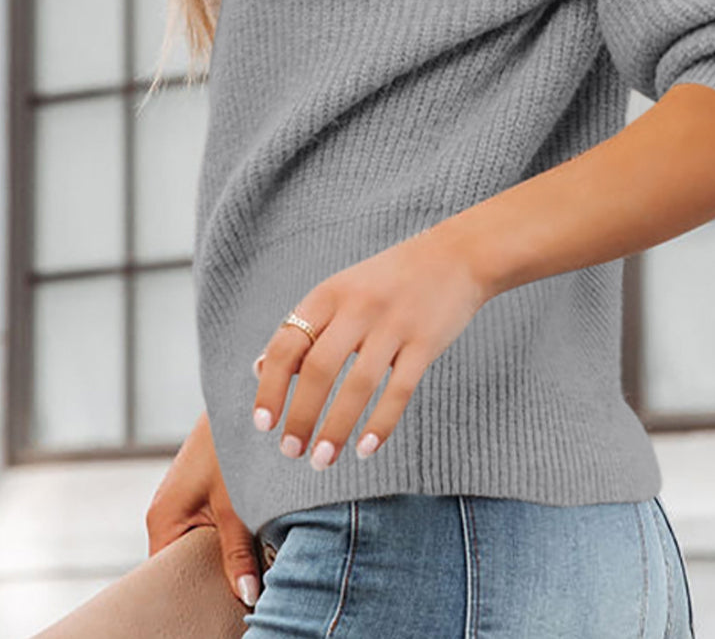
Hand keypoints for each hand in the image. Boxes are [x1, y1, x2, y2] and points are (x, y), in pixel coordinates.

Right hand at [145, 410, 261, 609]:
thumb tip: (246, 597)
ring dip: (223, 558)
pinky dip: (228, 538)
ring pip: (199, 545)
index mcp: (162, 518)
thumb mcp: (237, 504)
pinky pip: (209, 527)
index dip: (190, 597)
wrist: (240, 393)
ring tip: (248, 577)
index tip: (216, 612)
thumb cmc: (232, 442)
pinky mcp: (200, 491)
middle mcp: (166, 512)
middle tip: (240, 599)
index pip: (164, 577)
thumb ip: (237, 553)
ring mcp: (182, 501)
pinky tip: (251, 548)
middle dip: (209, 581)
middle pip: (183, 564)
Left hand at [251, 224, 488, 469]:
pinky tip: (365, 450)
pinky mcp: (425, 342)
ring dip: (336, 429)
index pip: (287, 343)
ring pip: (357, 386)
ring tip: (321, 460)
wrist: (457, 255)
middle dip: (300, 417)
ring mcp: (394, 324)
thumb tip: (258, 369)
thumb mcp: (341, 290)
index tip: (264, 424)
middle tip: (291, 451)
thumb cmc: (390, 279)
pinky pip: (399, 391)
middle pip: (318, 369)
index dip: (270, 387)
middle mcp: (358, 307)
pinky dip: (379, 425)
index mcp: (330, 293)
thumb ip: (304, 327)